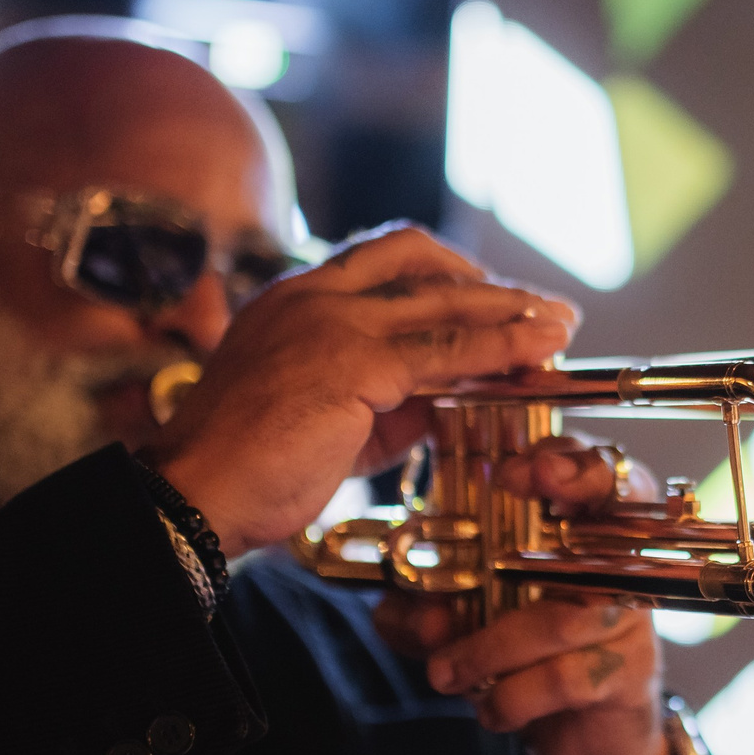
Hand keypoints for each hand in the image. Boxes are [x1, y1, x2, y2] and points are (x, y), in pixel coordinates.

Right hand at [146, 225, 577, 557]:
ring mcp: (332, 321)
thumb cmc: (246, 468)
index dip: (445, 275)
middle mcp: (311, 294)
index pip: (383, 259)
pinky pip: (446, 348)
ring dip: (511, 312)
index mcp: (293, 298)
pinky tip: (538, 353)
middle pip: (419, 260)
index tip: (487, 299)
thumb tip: (446, 397)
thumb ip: (383, 399)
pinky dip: (501, 348)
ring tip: (560, 326)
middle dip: (486, 283)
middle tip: (539, 309)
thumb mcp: (325, 420)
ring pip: (443, 302)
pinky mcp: (353, 361)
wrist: (193, 495)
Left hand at [375, 438, 673, 754]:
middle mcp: (615, 562)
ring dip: (488, 647)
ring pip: (561, 616)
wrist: (577, 736)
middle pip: (616, 506)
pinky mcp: (629, 675)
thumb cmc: (518, 657)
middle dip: (571, 488)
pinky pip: (567, 677)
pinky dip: (513, 696)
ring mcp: (629, 616)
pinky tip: (491, 709)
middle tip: (523, 487)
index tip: (513, 471)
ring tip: (445, 673)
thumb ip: (423, 610)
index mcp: (575, 531)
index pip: (591, 469)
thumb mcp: (455, 622)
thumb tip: (421, 614)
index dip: (564, 459)